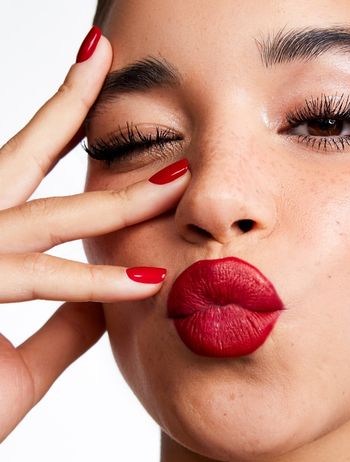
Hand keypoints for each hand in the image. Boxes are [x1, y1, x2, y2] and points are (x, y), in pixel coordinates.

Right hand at [0, 30, 189, 441]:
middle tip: (107, 60)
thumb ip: (67, 322)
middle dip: (68, 107)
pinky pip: (32, 281)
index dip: (58, 133)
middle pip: (17, 156)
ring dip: (116, 200)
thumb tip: (113, 296)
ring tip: (178, 175)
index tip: (97, 107)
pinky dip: (91, 284)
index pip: (21, 175)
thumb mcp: (21, 360)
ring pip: (41, 216)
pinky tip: (147, 279)